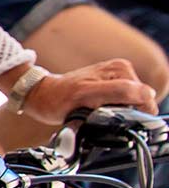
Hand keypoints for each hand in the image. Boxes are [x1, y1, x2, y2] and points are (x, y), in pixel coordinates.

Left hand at [18, 60, 156, 123]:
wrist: (41, 95)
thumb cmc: (56, 99)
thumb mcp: (85, 96)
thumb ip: (119, 92)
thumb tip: (146, 95)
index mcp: (120, 70)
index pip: (145, 98)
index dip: (133, 113)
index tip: (111, 116)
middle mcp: (122, 71)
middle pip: (140, 103)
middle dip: (124, 113)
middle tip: (98, 113)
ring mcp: (117, 79)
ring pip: (133, 107)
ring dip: (117, 113)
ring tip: (95, 111)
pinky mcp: (112, 87)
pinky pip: (123, 106)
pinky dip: (112, 112)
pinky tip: (96, 110)